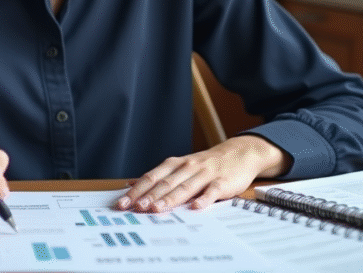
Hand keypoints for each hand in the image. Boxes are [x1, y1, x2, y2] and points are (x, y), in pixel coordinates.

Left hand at [115, 135, 289, 212]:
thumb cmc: (206, 164)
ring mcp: (205, 174)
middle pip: (165, 183)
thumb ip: (158, 176)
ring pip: (185, 187)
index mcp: (175, 164)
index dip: (137, 190)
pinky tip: (196, 207)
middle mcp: (188, 167)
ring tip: (156, 209)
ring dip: (170, 198)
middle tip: (135, 208)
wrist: (239, 153)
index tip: (123, 203)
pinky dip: (204, 198)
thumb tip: (131, 184)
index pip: (152, 177)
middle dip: (149, 196)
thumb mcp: (180, 166)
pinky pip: (212, 191)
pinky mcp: (222, 182)